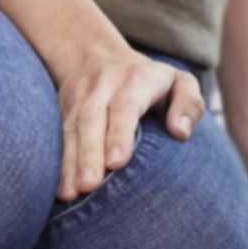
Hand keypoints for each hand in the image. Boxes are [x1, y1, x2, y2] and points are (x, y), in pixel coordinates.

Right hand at [47, 41, 205, 200]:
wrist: (96, 55)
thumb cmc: (152, 81)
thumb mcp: (179, 81)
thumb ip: (189, 103)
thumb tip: (180, 132)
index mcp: (137, 78)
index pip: (126, 104)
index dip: (119, 132)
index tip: (116, 162)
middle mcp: (104, 85)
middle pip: (92, 117)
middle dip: (90, 152)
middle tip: (90, 185)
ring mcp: (80, 98)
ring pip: (71, 129)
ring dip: (70, 162)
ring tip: (72, 193)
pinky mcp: (63, 111)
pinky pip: (58, 138)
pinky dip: (59, 165)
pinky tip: (62, 191)